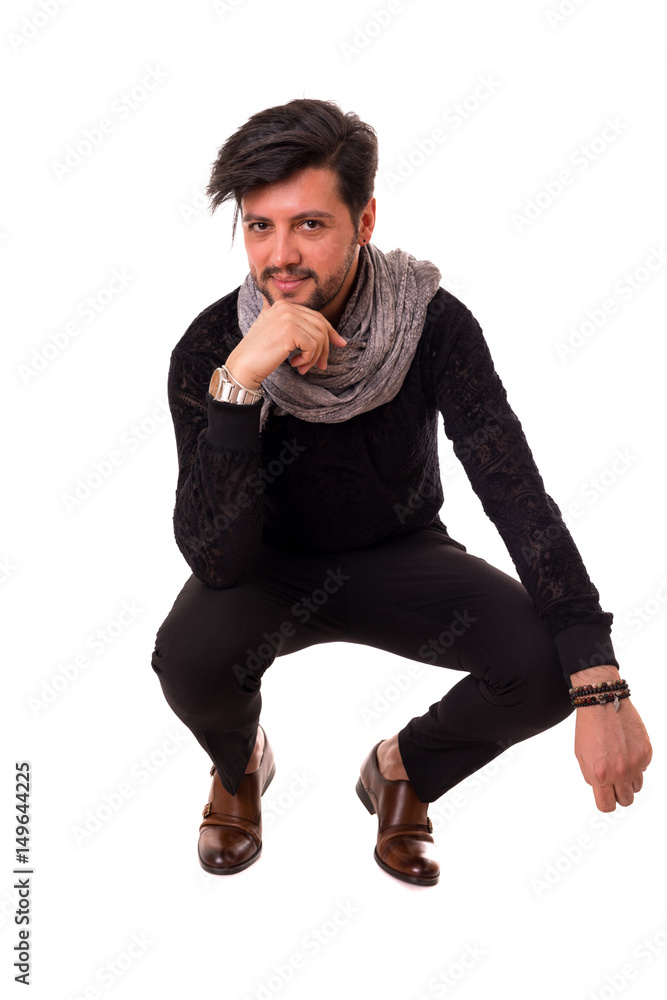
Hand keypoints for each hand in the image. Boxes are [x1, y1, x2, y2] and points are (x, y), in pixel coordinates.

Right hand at [224, 296, 347, 390]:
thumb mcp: (277, 333)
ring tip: (302, 367)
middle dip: (325, 348)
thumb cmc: (259, 354)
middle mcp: (286, 307)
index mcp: (284, 304)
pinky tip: (295, 364)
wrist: (243, 366)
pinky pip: (313, 346)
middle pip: (321, 326)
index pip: (316, 316)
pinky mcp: (290, 330)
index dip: (330, 331)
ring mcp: (288, 317)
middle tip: (321, 366)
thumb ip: (294, 325)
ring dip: (314, 357)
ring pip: (319, 338)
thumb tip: (327, 330)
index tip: (340, 343)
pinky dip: (308, 359)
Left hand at [570, 665, 651, 810]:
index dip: (606, 803)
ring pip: (637, 786)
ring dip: (629, 780)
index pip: (607, 806)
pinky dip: (636, 763)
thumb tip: (603, 789)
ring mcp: (635, 763)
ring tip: (620, 764)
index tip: (606, 798)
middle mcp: (619, 772)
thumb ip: (592, 777)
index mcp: (600, 774)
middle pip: (626, 800)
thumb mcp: (581, 756)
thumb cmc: (589, 727)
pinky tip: (626, 749)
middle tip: (614, 782)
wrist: (603, 702)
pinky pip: (643, 768)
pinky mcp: (646, 752)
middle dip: (619, 794)